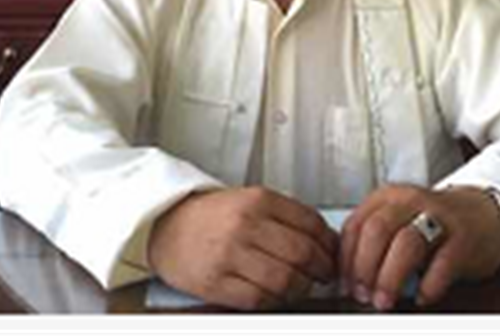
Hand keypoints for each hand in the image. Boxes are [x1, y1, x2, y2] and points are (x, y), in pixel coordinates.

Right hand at [147, 186, 338, 309]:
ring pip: (286, 279)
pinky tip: (275, 294)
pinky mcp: (217, 282)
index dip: (330, 243)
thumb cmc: (211, 215)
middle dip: (322, 269)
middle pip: (303, 253)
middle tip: (324, 275)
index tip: (333, 253)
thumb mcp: (249, 200)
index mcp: (258, 199)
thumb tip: (325, 240)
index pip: (311, 223)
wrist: (166, 225)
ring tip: (300, 286)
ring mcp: (230, 254)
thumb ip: (285, 217)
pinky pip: (259, 299)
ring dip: (301, 288)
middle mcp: (246, 224)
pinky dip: (274, 300)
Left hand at [340, 184, 499, 310]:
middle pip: (377, 231)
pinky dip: (428, 285)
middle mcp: (411, 201)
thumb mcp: (399, 220)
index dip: (346, 259)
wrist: (484, 213)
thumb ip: (373, 239)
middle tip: (362, 295)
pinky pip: (443, 263)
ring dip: (390, 277)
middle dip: (364, 268)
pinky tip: (421, 296)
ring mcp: (439, 217)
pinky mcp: (464, 238)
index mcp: (389, 197)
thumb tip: (346, 276)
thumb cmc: (434, 222)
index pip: (356, 224)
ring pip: (406, 243)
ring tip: (385, 301)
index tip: (344, 284)